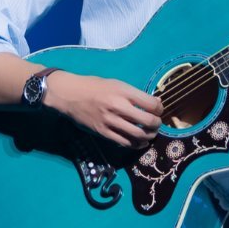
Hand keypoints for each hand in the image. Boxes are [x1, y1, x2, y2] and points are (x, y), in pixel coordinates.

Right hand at [45, 72, 163, 148]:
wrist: (69, 94)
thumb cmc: (93, 86)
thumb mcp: (115, 83)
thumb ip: (133, 94)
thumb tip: (154, 103)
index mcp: (123, 91)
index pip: (151, 104)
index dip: (160, 108)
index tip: (158, 109)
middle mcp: (118, 107)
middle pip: (147, 121)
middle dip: (157, 124)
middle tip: (157, 123)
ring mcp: (110, 121)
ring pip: (138, 135)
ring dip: (149, 136)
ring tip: (150, 134)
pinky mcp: (103, 133)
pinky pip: (124, 142)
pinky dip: (136, 144)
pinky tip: (140, 142)